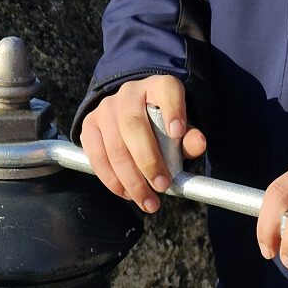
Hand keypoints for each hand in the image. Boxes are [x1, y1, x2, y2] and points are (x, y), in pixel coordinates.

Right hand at [79, 75, 207, 212]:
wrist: (133, 113)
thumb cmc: (161, 124)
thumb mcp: (180, 127)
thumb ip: (190, 137)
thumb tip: (199, 144)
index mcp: (158, 87)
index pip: (167, 91)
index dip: (173, 110)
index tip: (178, 132)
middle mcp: (129, 93)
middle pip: (134, 126)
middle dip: (148, 161)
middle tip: (162, 186)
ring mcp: (105, 108)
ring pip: (114, 147)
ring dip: (131, 180)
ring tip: (148, 201)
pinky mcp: (89, 125)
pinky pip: (97, 156)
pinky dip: (111, 180)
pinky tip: (127, 194)